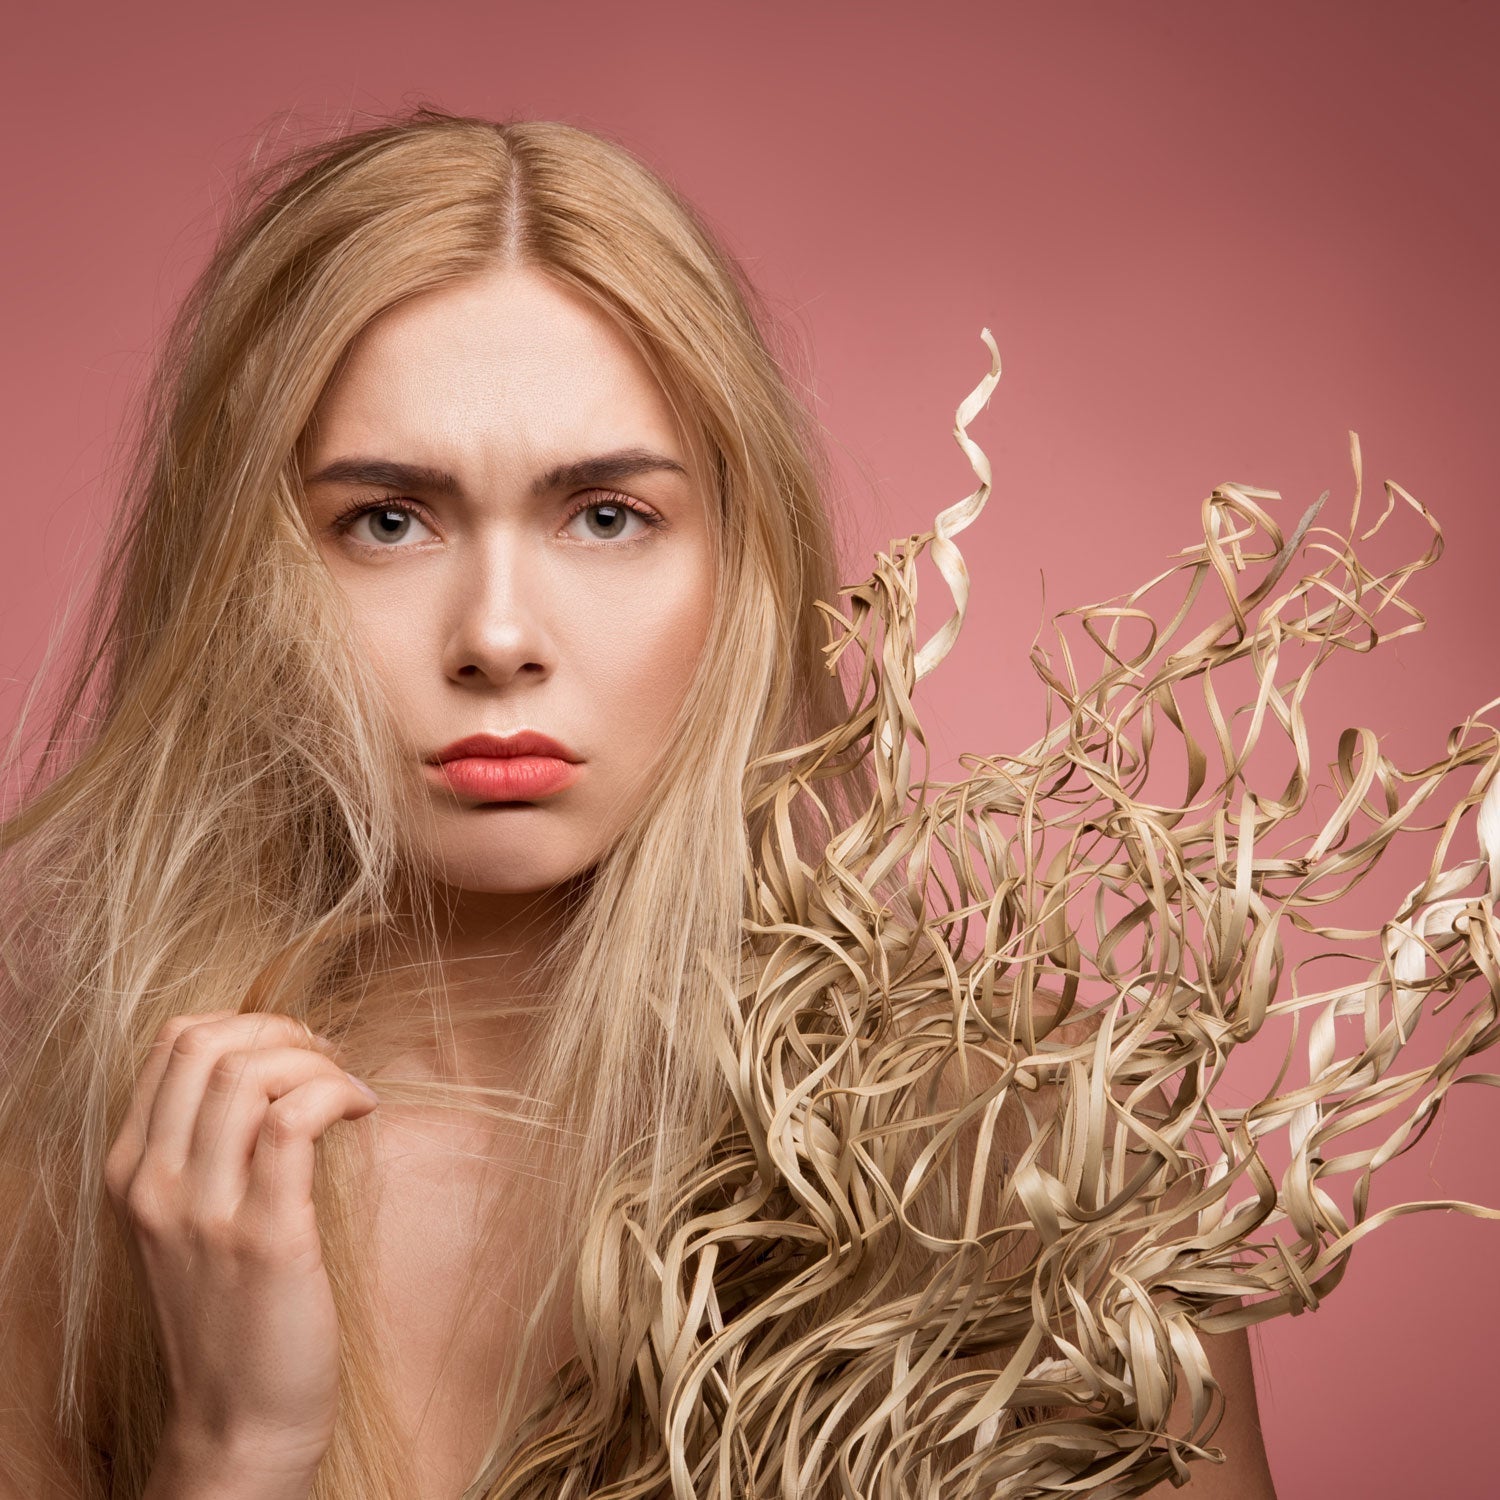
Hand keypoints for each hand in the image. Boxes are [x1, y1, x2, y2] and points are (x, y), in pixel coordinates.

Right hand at [104, 1010, 377, 1481]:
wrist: (239, 1421)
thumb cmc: (234, 1310)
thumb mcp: (193, 1221)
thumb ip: (208, 1148)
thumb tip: (275, 1066)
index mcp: (132, 1172)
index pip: (172, 1044)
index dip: (247, 1022)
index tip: (296, 1048)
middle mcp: (155, 1185)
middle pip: (207, 1043)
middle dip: (281, 1030)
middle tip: (328, 1060)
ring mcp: (204, 1211)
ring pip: (249, 1073)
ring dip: (316, 1061)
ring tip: (350, 1091)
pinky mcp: (265, 1236)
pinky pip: (292, 1121)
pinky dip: (336, 1093)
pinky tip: (363, 1110)